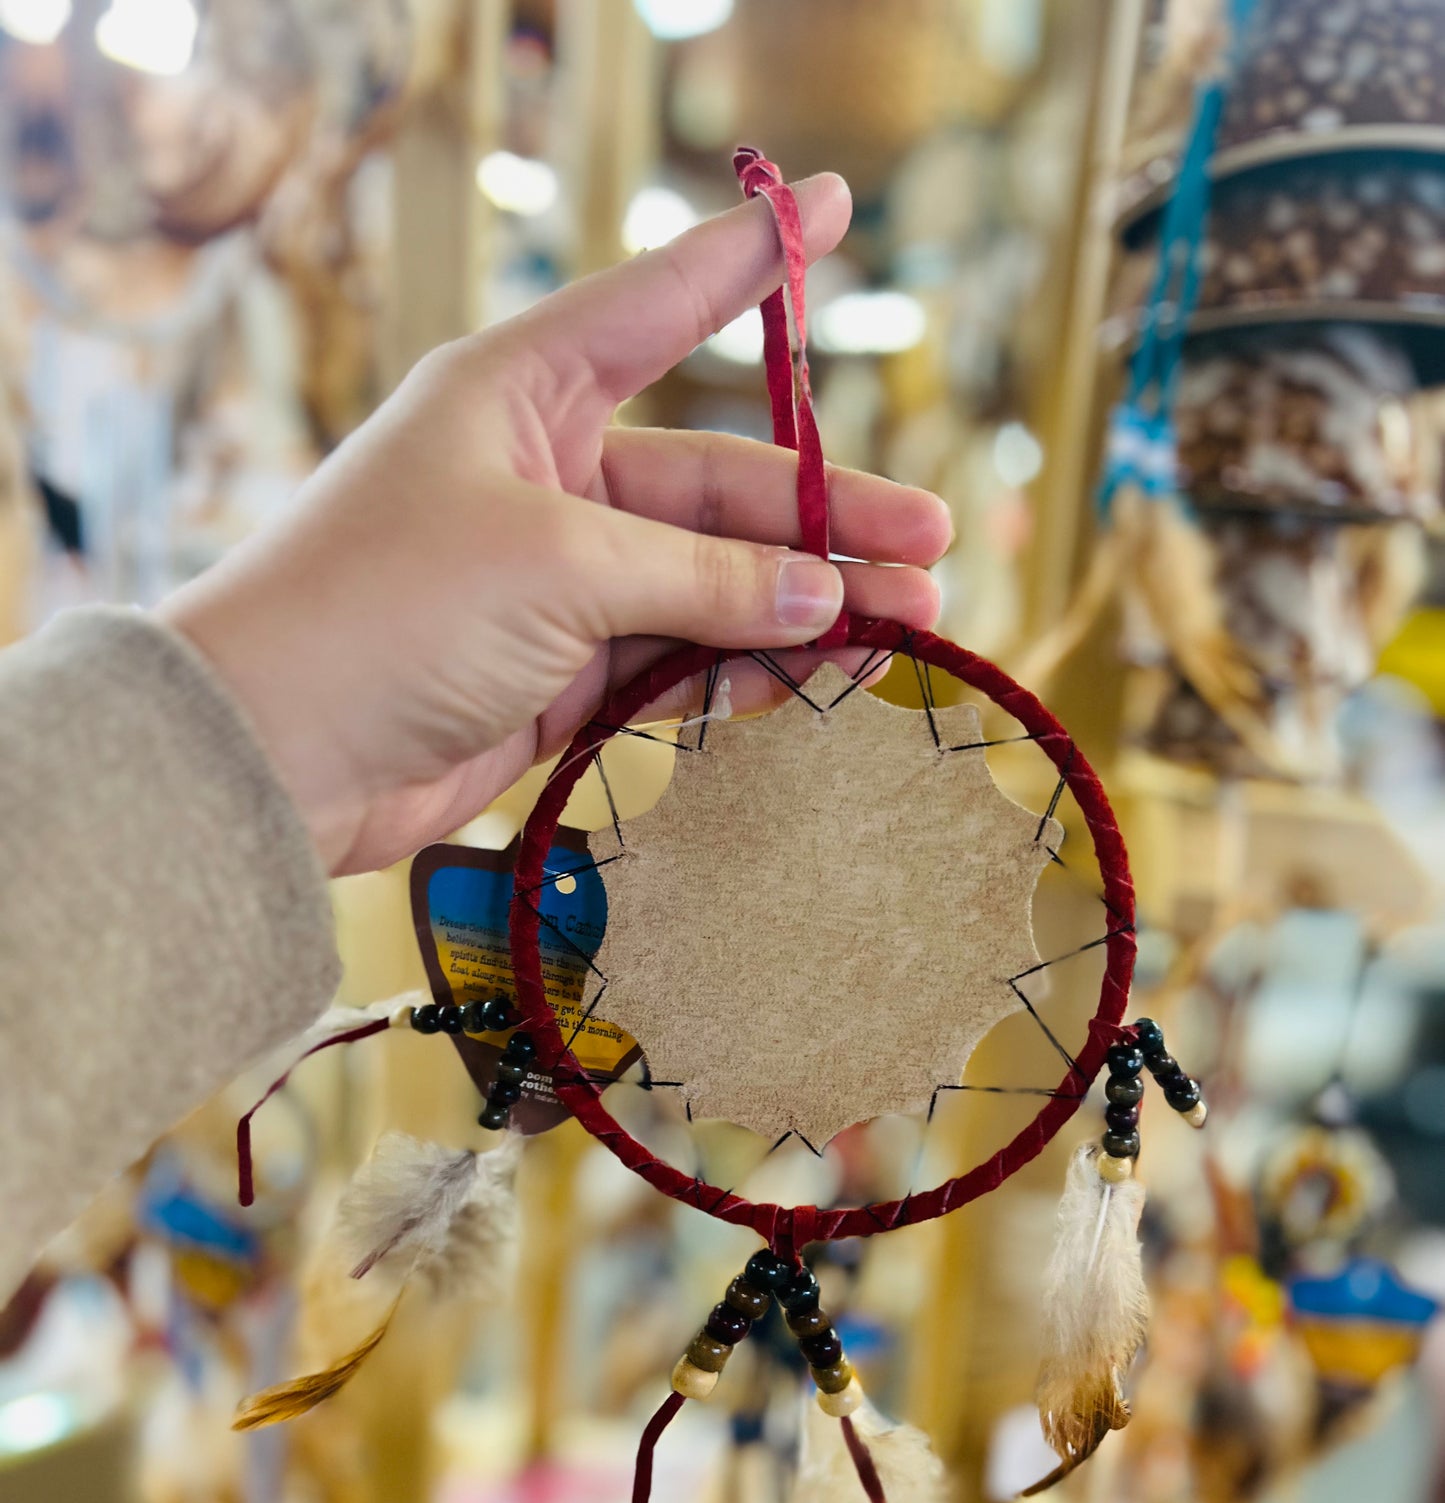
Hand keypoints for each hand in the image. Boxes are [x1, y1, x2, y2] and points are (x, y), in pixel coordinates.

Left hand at [162, 174, 950, 874]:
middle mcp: (546, 474)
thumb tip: (828, 599)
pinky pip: (678, 660)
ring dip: (804, 608)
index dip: (748, 259)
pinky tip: (816, 679)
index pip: (659, 304)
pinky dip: (745, 671)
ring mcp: (557, 580)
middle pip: (718, 485)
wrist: (277, 756)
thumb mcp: (559, 566)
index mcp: (524, 390)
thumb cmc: (388, 611)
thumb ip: (703, 582)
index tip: (832, 203)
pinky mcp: (560, 674)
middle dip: (827, 518)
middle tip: (932, 547)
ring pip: (711, 584)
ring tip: (908, 625)